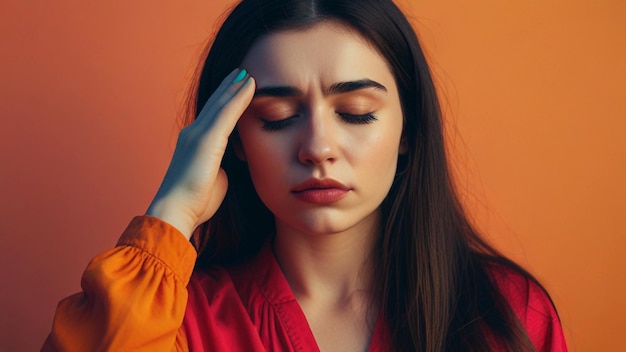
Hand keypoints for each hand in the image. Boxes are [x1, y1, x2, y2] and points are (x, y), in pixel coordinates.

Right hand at [146, 69, 254, 238]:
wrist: (175, 210)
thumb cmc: (194, 203)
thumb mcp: (212, 180)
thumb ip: (220, 169)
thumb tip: (228, 169)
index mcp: (194, 145)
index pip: (212, 117)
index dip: (224, 101)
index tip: (235, 88)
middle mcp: (193, 134)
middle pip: (215, 105)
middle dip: (228, 87)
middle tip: (241, 72)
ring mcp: (198, 134)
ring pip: (221, 104)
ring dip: (235, 86)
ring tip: (247, 73)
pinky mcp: (206, 140)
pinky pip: (227, 112)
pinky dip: (239, 97)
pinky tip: (249, 85)